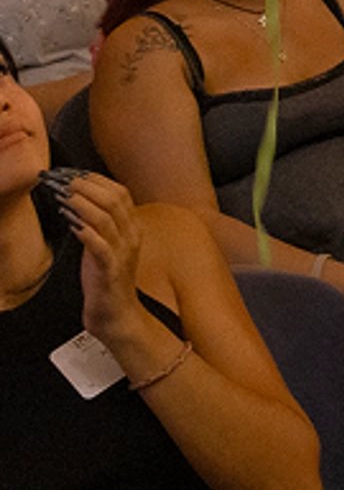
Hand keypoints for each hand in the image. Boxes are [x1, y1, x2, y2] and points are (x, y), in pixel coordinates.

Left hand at [59, 172, 158, 360]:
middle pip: (115, 200)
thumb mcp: (106, 247)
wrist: (118, 316)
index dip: (96, 180)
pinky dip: (85, 230)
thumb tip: (78, 202)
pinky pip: (99, 245)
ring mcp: (123, 253)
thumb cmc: (107, 282)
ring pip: (107, 218)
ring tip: (64, 196)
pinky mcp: (111, 271)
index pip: (120, 193)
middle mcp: (131, 236)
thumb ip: (100, 226)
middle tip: (64, 180)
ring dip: (83, 204)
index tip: (73, 173)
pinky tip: (71, 222)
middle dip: (88, 186)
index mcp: (132, 228)